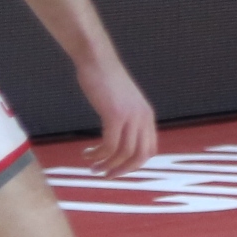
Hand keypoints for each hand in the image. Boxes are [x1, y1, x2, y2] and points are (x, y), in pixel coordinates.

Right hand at [76, 59, 158, 174]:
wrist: (97, 60)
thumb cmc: (105, 80)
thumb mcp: (123, 102)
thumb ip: (126, 119)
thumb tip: (121, 138)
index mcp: (147, 116)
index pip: (149, 150)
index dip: (134, 164)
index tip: (117, 169)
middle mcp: (143, 117)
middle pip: (140, 156)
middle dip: (122, 170)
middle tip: (105, 175)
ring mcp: (131, 116)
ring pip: (123, 154)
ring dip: (106, 165)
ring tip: (92, 167)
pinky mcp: (115, 115)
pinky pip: (109, 145)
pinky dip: (98, 154)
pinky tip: (87, 154)